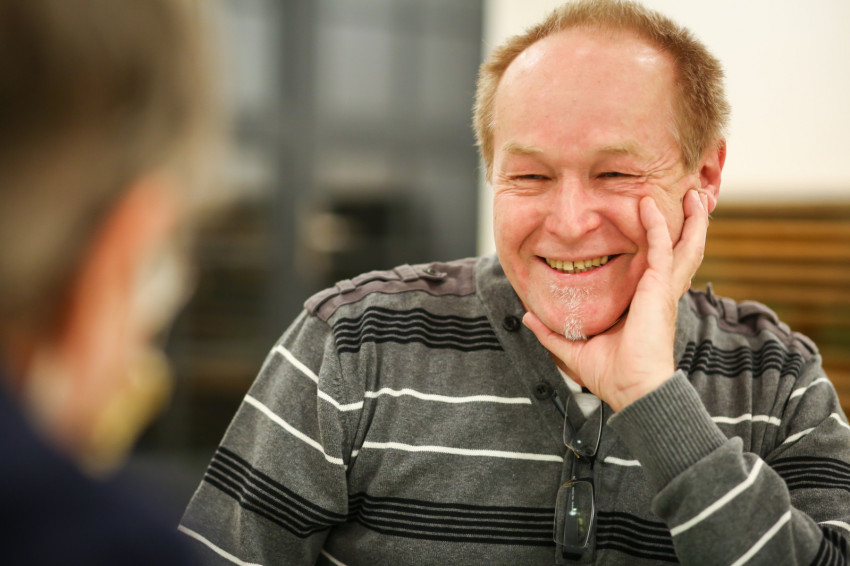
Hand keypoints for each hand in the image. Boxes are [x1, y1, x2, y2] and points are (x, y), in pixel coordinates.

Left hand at [523, 190, 708, 410]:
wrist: (632, 391)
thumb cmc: (612, 376)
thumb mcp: (574, 349)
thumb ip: (552, 333)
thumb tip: (528, 319)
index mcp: (644, 304)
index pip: (658, 266)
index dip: (662, 245)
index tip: (655, 224)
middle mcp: (659, 294)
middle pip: (682, 251)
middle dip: (689, 225)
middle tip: (691, 200)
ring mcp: (663, 290)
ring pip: (684, 245)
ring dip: (690, 219)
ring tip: (694, 193)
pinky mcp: (658, 288)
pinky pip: (660, 247)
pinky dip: (657, 224)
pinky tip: (651, 204)